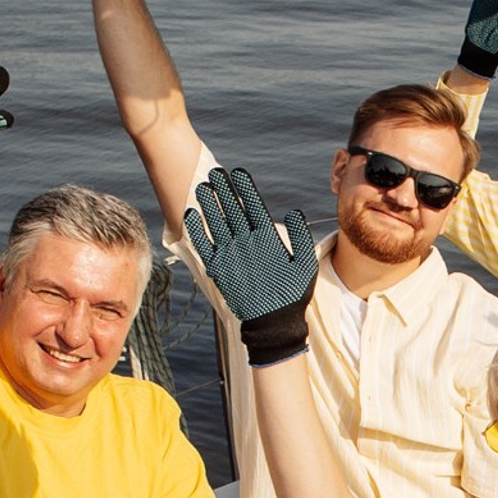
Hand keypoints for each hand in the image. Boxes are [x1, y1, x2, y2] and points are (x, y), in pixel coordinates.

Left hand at [188, 166, 317, 365]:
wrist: (272, 325)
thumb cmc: (292, 295)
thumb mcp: (305, 265)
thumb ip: (300, 237)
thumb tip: (295, 213)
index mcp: (267, 240)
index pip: (253, 206)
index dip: (244, 188)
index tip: (237, 173)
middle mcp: (247, 244)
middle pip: (232, 210)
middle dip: (223, 190)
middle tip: (214, 173)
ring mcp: (231, 257)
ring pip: (216, 223)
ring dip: (209, 204)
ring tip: (202, 188)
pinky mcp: (219, 271)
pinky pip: (204, 246)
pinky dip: (196, 230)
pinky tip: (191, 216)